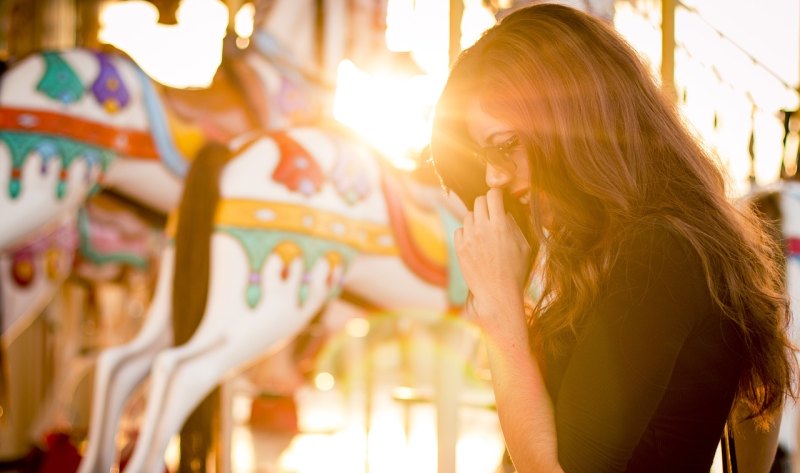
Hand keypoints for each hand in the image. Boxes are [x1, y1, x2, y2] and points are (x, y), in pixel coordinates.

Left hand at [455, 188, 531, 337]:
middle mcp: (482, 228)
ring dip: (476, 219)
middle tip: (491, 214)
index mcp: (500, 225)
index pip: (493, 194)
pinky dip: (466, 232)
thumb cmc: (515, 272)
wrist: (497, 294)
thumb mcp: (524, 247)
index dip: (497, 195)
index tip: (499, 199)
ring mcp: (468, 238)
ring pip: (468, 215)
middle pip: (478, 201)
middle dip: (486, 204)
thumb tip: (505, 213)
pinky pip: (459, 230)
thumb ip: (514, 226)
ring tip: (484, 231)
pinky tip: (475, 242)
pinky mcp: (459, 249)